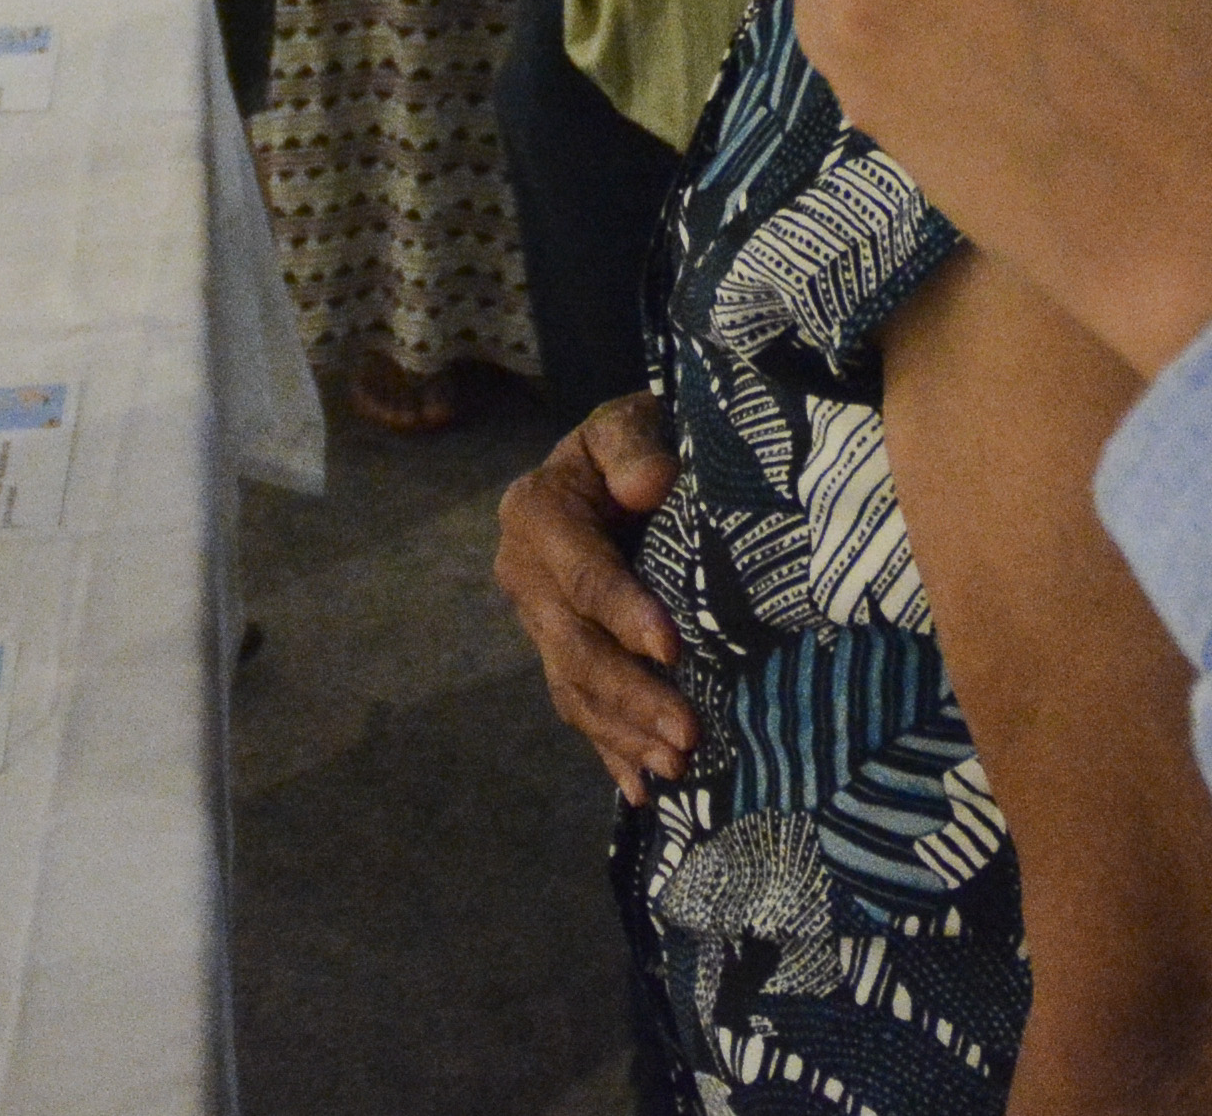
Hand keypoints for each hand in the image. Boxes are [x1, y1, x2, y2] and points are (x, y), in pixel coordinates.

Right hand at [495, 393, 696, 797]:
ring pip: (575, 688)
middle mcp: (525, 573)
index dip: (624, 613)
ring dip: (624, 732)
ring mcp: (538, 620)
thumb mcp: (628, 422)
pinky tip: (642, 789)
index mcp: (536, 513)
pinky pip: (578, 707)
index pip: (583, 573)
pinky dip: (609, 750)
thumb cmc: (631, 441)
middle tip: (687, 733)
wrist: (612, 463)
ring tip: (677, 765)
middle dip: (631, 696)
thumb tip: (649, 487)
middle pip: (576, 647)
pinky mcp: (557, 652)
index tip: (672, 650)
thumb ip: (633, 445)